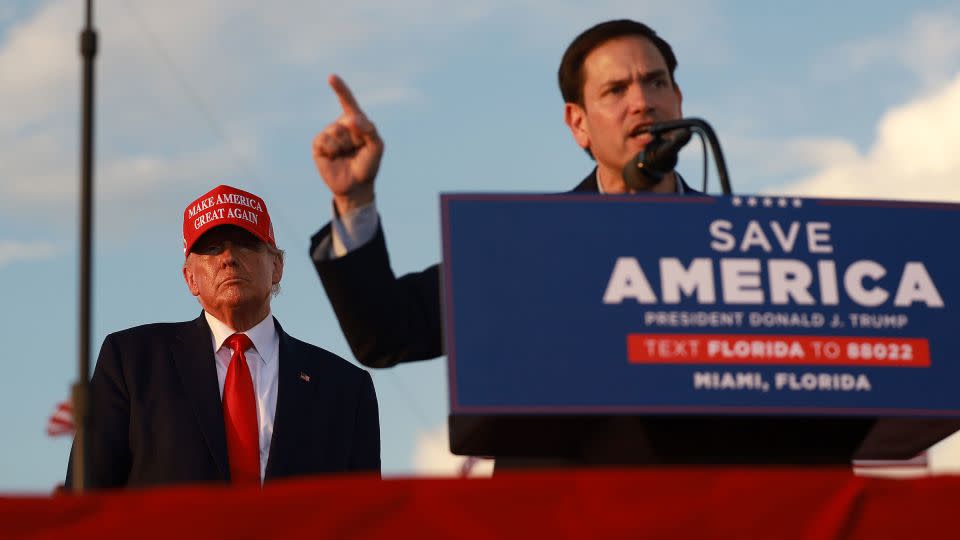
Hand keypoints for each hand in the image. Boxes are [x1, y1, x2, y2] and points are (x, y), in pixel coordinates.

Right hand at [312, 75, 383, 214]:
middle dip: (355, 137)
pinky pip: (324, 140)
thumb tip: (352, 119)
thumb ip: (370, 130)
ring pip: (335, 131)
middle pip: (346, 121)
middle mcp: (341, 125)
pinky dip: (332, 150)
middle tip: (357, 149)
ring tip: (346, 154)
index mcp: (356, 121)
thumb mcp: (377, 146)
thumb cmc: (369, 164)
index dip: (340, 89)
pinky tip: (334, 157)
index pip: (347, 102)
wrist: (356, 186)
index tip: (331, 77)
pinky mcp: (318, 146)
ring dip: (343, 146)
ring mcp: (329, 135)